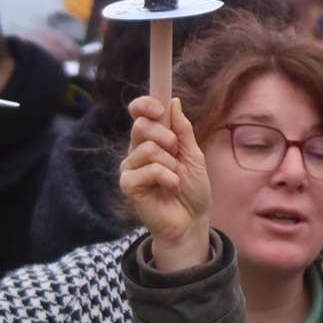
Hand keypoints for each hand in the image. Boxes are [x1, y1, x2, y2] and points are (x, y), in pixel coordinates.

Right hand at [119, 96, 211, 271]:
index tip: (160, 108)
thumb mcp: (194, 155)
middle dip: (166, 137)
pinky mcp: (128, 185)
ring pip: (147, 149)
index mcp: (151, 140)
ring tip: (175, 178)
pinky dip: (166, 177)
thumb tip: (173, 102)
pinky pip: (148, 170)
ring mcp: (130, 168)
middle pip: (141, 126)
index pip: (139, 114)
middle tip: (176, 153)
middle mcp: (136, 151)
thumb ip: (182, 130)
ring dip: (170, 163)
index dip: (145, 105)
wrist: (192, 220)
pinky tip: (170, 187)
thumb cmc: (192, 190)